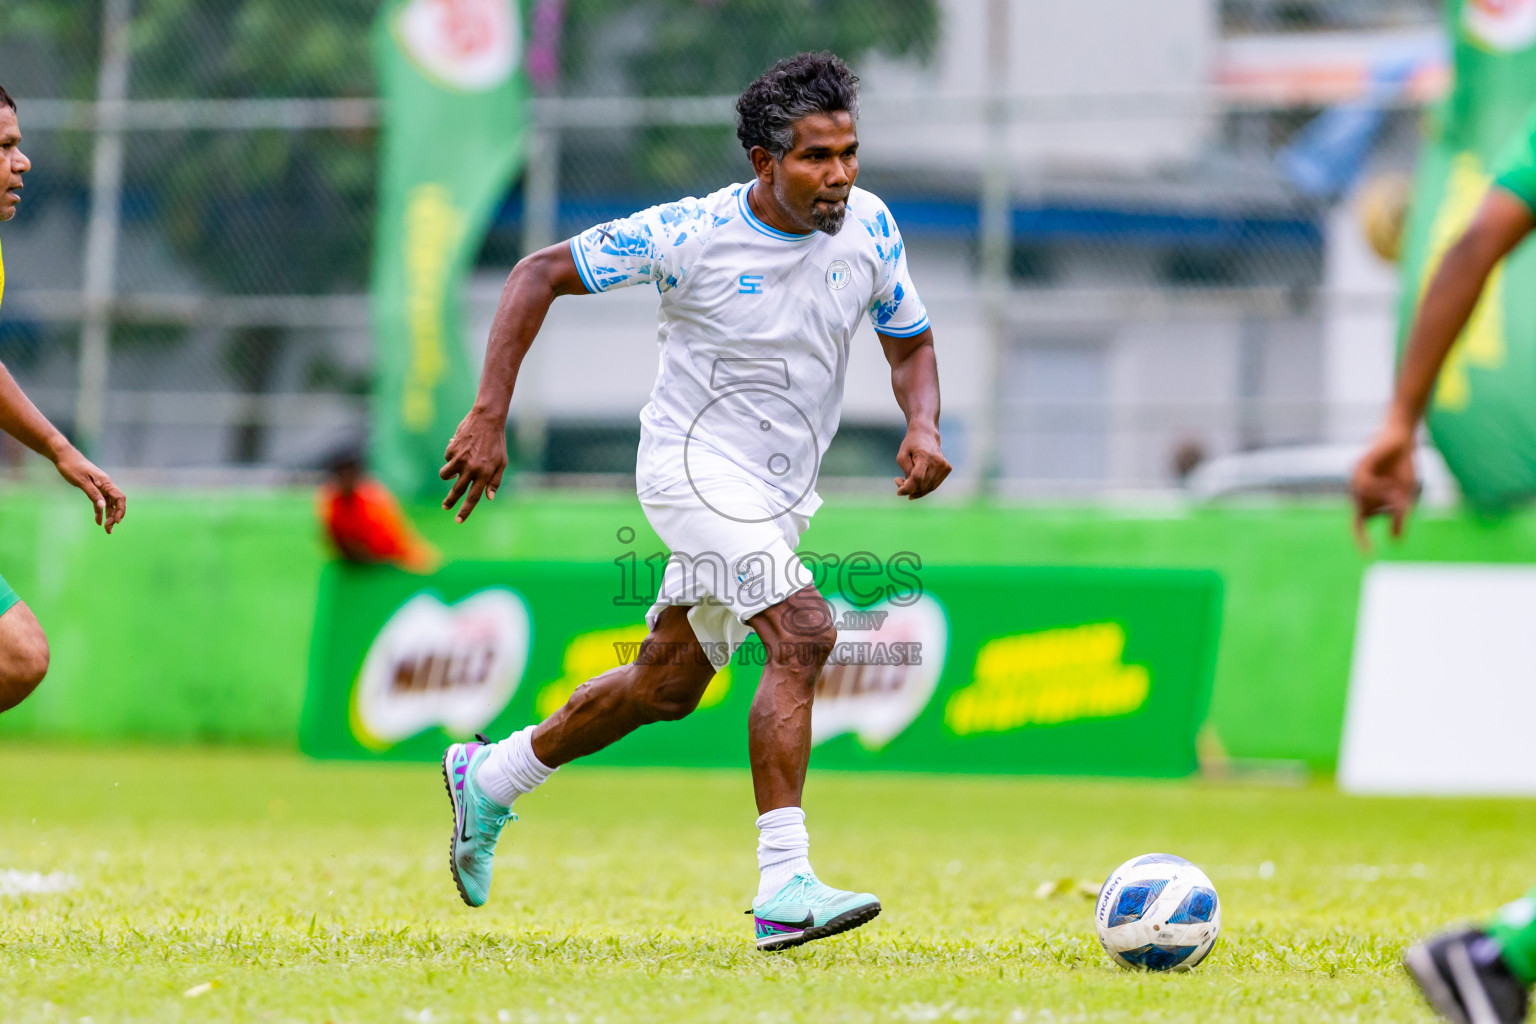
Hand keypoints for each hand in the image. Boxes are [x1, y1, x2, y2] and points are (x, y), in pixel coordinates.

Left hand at [53, 447, 125, 533]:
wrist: (64, 456)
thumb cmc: (72, 467)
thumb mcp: (81, 481)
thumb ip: (93, 494)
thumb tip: (103, 506)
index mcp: (105, 482)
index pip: (120, 498)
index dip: (121, 510)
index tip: (116, 522)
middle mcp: (105, 485)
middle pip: (116, 503)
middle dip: (114, 517)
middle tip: (108, 529)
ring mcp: (100, 487)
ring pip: (108, 504)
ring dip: (108, 516)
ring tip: (106, 529)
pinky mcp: (93, 488)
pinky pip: (100, 501)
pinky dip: (99, 511)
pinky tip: (98, 520)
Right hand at [440, 409, 507, 522]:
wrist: (488, 419)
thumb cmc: (497, 442)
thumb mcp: (502, 462)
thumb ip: (494, 480)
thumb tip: (488, 497)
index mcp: (485, 474)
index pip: (473, 497)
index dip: (465, 511)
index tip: (458, 520)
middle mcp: (471, 468)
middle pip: (457, 491)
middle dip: (450, 502)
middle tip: (445, 507)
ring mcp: (460, 459)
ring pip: (445, 475)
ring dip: (447, 475)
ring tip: (452, 471)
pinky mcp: (452, 449)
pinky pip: (448, 459)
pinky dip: (452, 457)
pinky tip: (461, 448)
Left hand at [894, 426, 950, 499]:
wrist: (926, 434)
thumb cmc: (911, 445)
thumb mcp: (901, 456)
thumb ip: (906, 471)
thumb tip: (911, 486)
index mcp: (925, 456)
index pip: (917, 478)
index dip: (907, 488)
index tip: (898, 492)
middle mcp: (938, 461)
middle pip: (922, 485)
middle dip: (909, 489)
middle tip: (899, 482)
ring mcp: (945, 466)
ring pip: (929, 488)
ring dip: (916, 490)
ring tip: (906, 482)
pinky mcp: (947, 469)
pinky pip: (933, 485)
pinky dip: (923, 487)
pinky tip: (916, 482)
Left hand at [1351, 419, 1416, 551]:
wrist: (1403, 440)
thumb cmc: (1402, 467)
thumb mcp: (1405, 495)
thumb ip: (1400, 516)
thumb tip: (1396, 541)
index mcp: (1368, 501)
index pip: (1359, 524)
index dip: (1362, 540)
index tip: (1368, 555)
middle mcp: (1358, 492)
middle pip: (1366, 512)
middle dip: (1386, 510)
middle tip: (1399, 498)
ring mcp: (1356, 479)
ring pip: (1363, 500)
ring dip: (1382, 499)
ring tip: (1395, 488)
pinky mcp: (1358, 467)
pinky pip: (1363, 485)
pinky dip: (1377, 488)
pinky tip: (1388, 483)